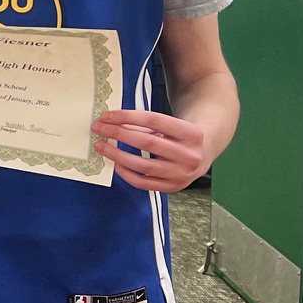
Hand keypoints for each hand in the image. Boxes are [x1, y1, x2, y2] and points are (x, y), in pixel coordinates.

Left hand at [92, 109, 210, 192]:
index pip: (154, 120)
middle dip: (118, 134)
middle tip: (99, 129)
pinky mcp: (173, 187)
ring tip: (101, 146)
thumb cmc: (181, 135)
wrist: (204, 153)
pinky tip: (115, 164)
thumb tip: (112, 121)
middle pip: (147, 142)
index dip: (127, 117)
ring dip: (117, 155)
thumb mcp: (172, 124)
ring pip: (143, 165)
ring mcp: (182, 174)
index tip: (107, 116)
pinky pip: (144, 182)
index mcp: (192, 133)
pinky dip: (126, 173)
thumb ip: (147, 123)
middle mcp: (189, 155)